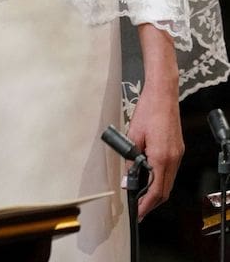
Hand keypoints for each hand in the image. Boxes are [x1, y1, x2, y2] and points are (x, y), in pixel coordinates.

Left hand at [126, 24, 183, 219]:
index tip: (138, 211)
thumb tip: (127, 178)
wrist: (162, 94)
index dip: (146, 204)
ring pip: (169, 181)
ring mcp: (178, 154)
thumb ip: (130, 159)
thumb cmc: (148, 111)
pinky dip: (161, 177)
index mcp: (161, 157)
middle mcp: (173, 158)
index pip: (156, 190)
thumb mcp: (133, 136)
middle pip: (165, 190)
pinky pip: (170, 170)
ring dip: (157, 190)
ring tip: (142, 193)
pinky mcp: (178, 148)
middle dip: (152, 201)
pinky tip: (150, 175)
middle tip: (139, 207)